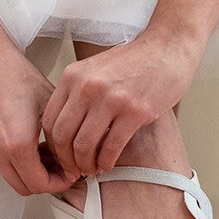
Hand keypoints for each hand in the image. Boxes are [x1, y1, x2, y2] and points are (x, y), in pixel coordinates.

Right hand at [0, 42, 74, 195]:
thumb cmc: (17, 75)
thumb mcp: (50, 104)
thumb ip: (62, 136)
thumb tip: (76, 154)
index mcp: (17, 144)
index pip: (40, 184)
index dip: (61, 182)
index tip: (72, 172)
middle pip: (26, 187)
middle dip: (48, 182)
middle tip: (64, 168)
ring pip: (13, 178)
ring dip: (32, 174)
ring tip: (50, 155)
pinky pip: (2, 165)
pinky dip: (19, 164)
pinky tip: (34, 146)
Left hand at [41, 32, 202, 176]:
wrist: (167, 49)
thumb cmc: (133, 62)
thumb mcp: (95, 69)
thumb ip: (77, 92)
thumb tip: (65, 129)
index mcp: (74, 76)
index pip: (50, 120)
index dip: (53, 145)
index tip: (62, 156)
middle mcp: (88, 87)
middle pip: (63, 135)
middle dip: (67, 160)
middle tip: (75, 169)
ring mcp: (112, 99)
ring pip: (85, 145)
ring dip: (86, 164)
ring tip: (92, 169)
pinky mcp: (135, 112)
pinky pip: (112, 147)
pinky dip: (107, 161)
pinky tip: (108, 164)